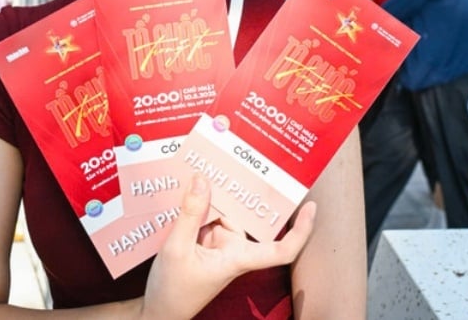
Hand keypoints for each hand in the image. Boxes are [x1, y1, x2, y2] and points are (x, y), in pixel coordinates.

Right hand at [140, 175, 315, 319]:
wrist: (157, 311)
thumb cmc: (173, 291)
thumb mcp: (177, 248)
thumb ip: (190, 213)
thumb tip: (203, 179)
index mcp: (238, 258)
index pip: (281, 250)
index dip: (300, 231)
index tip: (310, 207)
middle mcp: (234, 250)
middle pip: (242, 215)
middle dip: (233, 193)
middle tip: (222, 162)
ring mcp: (219, 246)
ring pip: (220, 211)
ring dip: (206, 198)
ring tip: (193, 174)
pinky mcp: (205, 243)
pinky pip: (204, 217)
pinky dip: (194, 208)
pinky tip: (181, 192)